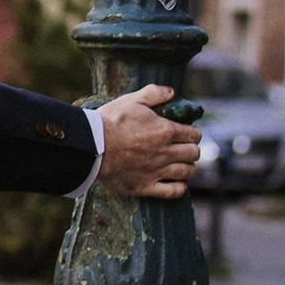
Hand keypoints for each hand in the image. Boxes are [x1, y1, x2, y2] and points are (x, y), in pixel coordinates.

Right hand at [97, 84, 203, 199]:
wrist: (90, 146)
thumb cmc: (110, 121)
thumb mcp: (131, 100)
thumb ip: (154, 93)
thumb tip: (171, 92)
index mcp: (166, 131)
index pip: (193, 134)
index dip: (193, 133)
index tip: (187, 134)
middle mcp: (166, 152)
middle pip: (194, 154)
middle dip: (192, 149)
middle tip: (184, 148)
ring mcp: (157, 171)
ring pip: (187, 172)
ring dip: (188, 167)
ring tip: (182, 164)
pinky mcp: (145, 186)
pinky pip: (172, 192)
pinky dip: (179, 188)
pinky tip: (178, 184)